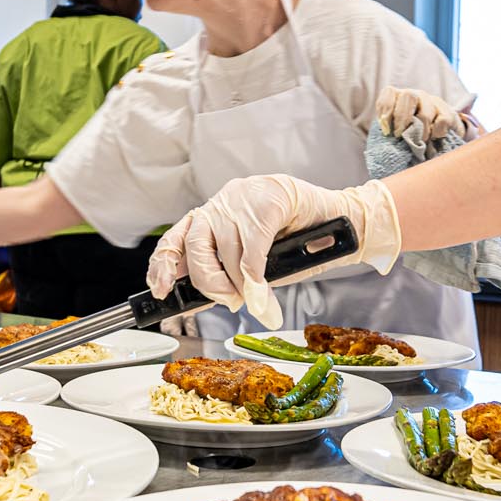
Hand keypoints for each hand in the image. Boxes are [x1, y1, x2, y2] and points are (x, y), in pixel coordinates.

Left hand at [147, 175, 402, 328]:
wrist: (339, 221)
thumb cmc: (296, 242)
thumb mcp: (253, 262)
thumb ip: (228, 276)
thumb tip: (208, 301)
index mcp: (212, 216)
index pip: (176, 239)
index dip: (164, 265)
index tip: (161, 289)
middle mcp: (221, 204)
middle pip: (195, 247)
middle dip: (210, 282)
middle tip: (230, 302)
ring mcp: (244, 199)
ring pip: (227, 252)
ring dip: (240, 286)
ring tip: (256, 302)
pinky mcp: (268, 199)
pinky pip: (253, 248)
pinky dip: (256, 279)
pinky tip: (262, 296)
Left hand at [373, 87, 468, 140]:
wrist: (437, 141)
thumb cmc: (409, 138)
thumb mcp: (396, 134)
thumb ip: (390, 132)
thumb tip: (386, 138)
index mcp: (398, 97)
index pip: (389, 94)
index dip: (386, 110)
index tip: (386, 130)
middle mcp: (415, 95)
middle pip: (408, 96)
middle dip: (403, 118)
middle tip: (400, 137)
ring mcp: (433, 101)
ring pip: (426, 112)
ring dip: (421, 132)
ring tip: (419, 143)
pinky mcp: (449, 111)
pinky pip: (443, 120)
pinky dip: (437, 133)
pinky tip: (434, 139)